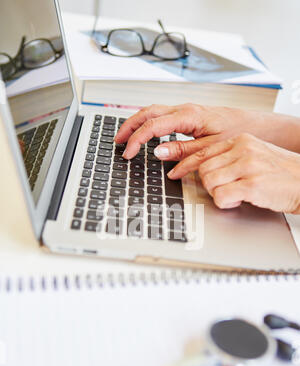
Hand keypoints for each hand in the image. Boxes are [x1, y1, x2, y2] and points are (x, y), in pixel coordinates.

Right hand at [115, 103, 299, 158]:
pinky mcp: (189, 116)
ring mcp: (186, 111)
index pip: (153, 126)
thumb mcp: (210, 148)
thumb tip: (158, 153)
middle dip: (129, 126)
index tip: (127, 153)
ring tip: (126, 137)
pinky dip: (149, 124)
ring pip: (154, 112)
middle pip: (148, 112)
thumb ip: (183, 151)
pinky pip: (163, 116)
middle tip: (117, 141)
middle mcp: (185, 110)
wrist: (255, 126)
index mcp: (189, 115)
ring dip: (137, 123)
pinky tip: (147, 134)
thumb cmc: (237, 133)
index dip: (137, 140)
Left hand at [169, 133, 299, 213]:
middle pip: (203, 169)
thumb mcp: (255, 155)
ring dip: (217, 194)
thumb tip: (205, 167)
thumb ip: (231, 157)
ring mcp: (248, 165)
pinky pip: (222, 196)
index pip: (203, 151)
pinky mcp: (252, 184)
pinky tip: (240, 200)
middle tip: (223, 189)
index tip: (176, 173)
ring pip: (209, 182)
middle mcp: (243, 149)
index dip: (186, 165)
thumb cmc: (281, 173)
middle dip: (208, 184)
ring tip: (235, 194)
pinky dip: (226, 202)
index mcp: (241, 141)